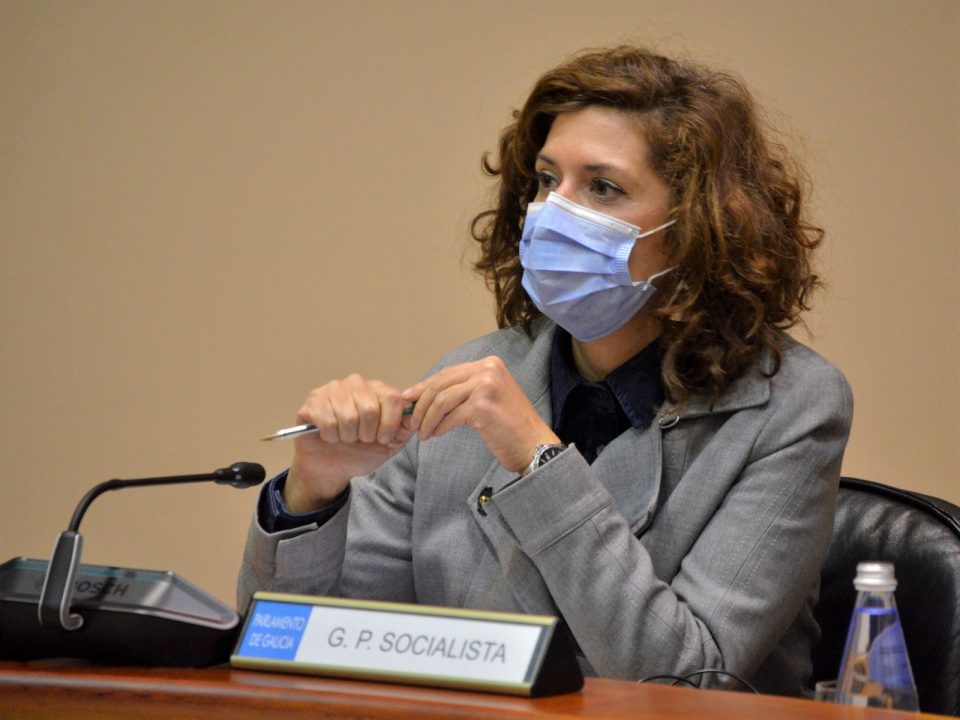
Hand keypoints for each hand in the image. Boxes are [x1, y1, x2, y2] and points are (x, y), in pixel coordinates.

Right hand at [285, 374, 414, 512]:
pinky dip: (331, 437)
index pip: (392, 397)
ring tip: (344, 438)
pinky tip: (329, 436)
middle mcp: (356, 383)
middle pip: (370, 408)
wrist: (331, 467)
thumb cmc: (360, 452)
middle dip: (367, 434)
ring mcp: (333, 389)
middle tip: (360, 439)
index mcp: (378, 390)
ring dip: (348, 437)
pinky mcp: (313, 401)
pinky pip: (328, 421)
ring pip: (349, 416)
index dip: (390, 423)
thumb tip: (415, 416)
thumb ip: (404, 429)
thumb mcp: (389, 445)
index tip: (383, 438)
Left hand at [402, 356, 559, 473]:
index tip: (410, 398)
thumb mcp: (490, 397)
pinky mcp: (481, 406)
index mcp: (489, 364)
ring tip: (423, 432)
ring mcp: (485, 386)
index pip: (448, 373)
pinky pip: (450, 416)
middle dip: (421, 403)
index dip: (425, 386)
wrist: (534, 445)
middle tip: (411, 419)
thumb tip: (429, 393)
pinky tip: (437, 434)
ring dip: (428, 419)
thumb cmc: (512, 426)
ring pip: (442, 400)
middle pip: (441, 383)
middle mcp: (488, 370)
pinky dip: (439, 427)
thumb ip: (465, 390)